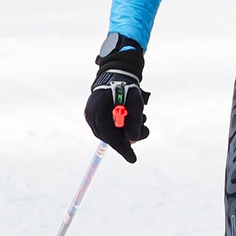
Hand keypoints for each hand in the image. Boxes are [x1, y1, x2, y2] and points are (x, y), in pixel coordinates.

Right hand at [85, 36, 149, 160]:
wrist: (117, 76)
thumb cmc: (127, 87)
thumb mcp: (135, 102)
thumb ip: (134, 120)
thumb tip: (132, 140)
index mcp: (97, 108)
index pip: (108, 134)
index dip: (121, 147)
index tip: (133, 159)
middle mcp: (91, 115)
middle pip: (108, 137)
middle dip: (127, 138)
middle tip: (144, 132)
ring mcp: (92, 117)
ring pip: (110, 135)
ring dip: (126, 132)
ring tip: (142, 118)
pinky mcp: (97, 119)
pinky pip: (109, 130)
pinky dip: (122, 128)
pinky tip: (132, 118)